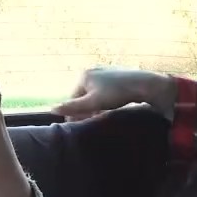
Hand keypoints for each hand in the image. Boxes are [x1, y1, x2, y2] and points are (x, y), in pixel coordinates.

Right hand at [52, 66, 176, 120]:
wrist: (144, 84)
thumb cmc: (117, 93)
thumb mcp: (93, 103)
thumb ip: (73, 107)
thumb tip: (52, 109)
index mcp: (84, 75)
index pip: (73, 98)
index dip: (74, 113)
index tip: (77, 126)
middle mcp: (92, 70)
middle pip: (84, 95)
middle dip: (86, 109)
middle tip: (91, 122)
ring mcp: (105, 71)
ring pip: (95, 93)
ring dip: (96, 106)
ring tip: (102, 116)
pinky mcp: (117, 74)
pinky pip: (105, 89)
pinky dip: (105, 99)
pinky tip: (112, 107)